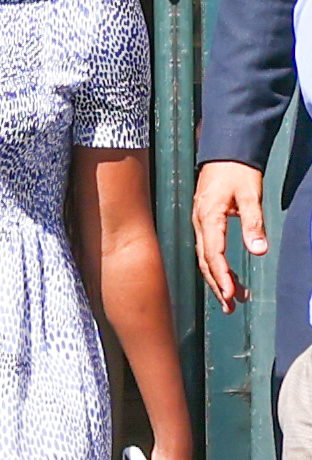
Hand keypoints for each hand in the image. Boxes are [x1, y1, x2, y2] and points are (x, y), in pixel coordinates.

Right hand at [193, 161, 266, 313]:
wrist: (225, 151)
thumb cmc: (237, 171)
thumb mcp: (251, 194)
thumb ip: (254, 222)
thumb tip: (259, 249)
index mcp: (209, 217)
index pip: (213, 253)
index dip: (221, 275)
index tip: (230, 293)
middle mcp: (199, 223)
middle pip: (205, 261)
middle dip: (217, 285)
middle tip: (230, 307)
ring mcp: (199, 223)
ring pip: (204, 258)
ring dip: (217, 279)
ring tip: (231, 299)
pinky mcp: (204, 222)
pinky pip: (207, 249)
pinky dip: (216, 266)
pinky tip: (227, 276)